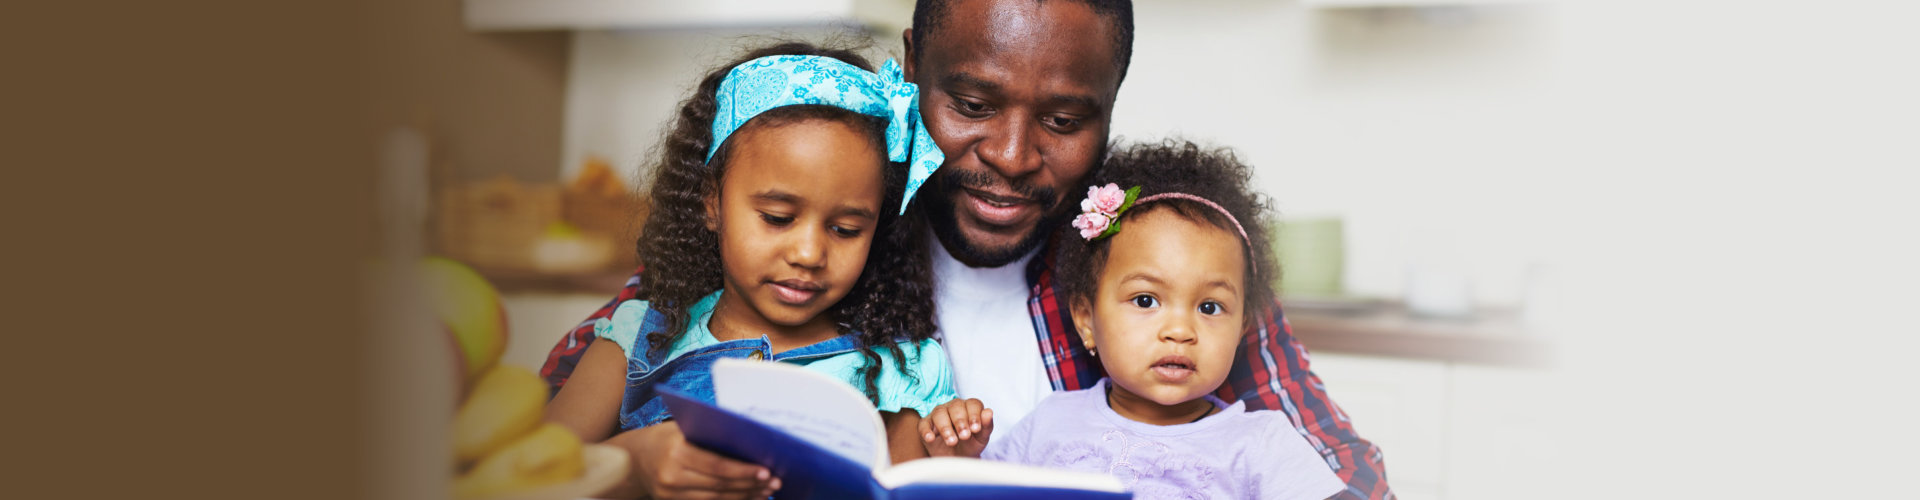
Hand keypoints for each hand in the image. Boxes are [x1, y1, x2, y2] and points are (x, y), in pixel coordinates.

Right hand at [617, 422, 778, 499]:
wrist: (633, 459)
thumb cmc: (665, 437)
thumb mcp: (683, 428)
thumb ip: (710, 436)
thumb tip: (751, 441)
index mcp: (677, 451)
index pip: (716, 465)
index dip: (743, 471)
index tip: (766, 472)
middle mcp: (672, 476)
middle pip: (719, 486)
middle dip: (750, 485)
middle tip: (775, 483)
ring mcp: (670, 494)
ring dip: (744, 497)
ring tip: (766, 492)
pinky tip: (748, 498)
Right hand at [918, 398, 992, 457]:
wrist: (956, 460)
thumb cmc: (970, 445)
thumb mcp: (981, 438)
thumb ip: (986, 426)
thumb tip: (989, 412)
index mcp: (969, 408)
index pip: (973, 404)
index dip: (975, 415)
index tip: (976, 429)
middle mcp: (953, 408)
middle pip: (956, 407)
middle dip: (960, 422)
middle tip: (964, 436)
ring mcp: (938, 415)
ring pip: (939, 413)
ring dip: (945, 427)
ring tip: (951, 441)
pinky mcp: (926, 425)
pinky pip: (923, 424)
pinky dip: (926, 431)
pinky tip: (931, 438)